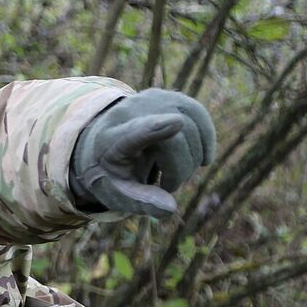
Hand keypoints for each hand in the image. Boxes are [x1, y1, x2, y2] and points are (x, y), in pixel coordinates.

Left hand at [70, 88, 215, 217]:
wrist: (101, 143)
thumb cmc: (109, 173)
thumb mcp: (115, 193)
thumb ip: (140, 202)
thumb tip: (170, 209)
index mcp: (110, 140)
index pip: (133, 132)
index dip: (154, 128)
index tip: (176, 124)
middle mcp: (131, 112)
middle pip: (176, 138)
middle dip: (181, 169)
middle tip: (167, 186)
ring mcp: (153, 99)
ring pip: (192, 125)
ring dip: (193, 156)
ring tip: (175, 172)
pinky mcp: (171, 97)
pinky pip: (199, 115)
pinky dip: (205, 139)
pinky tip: (202, 159)